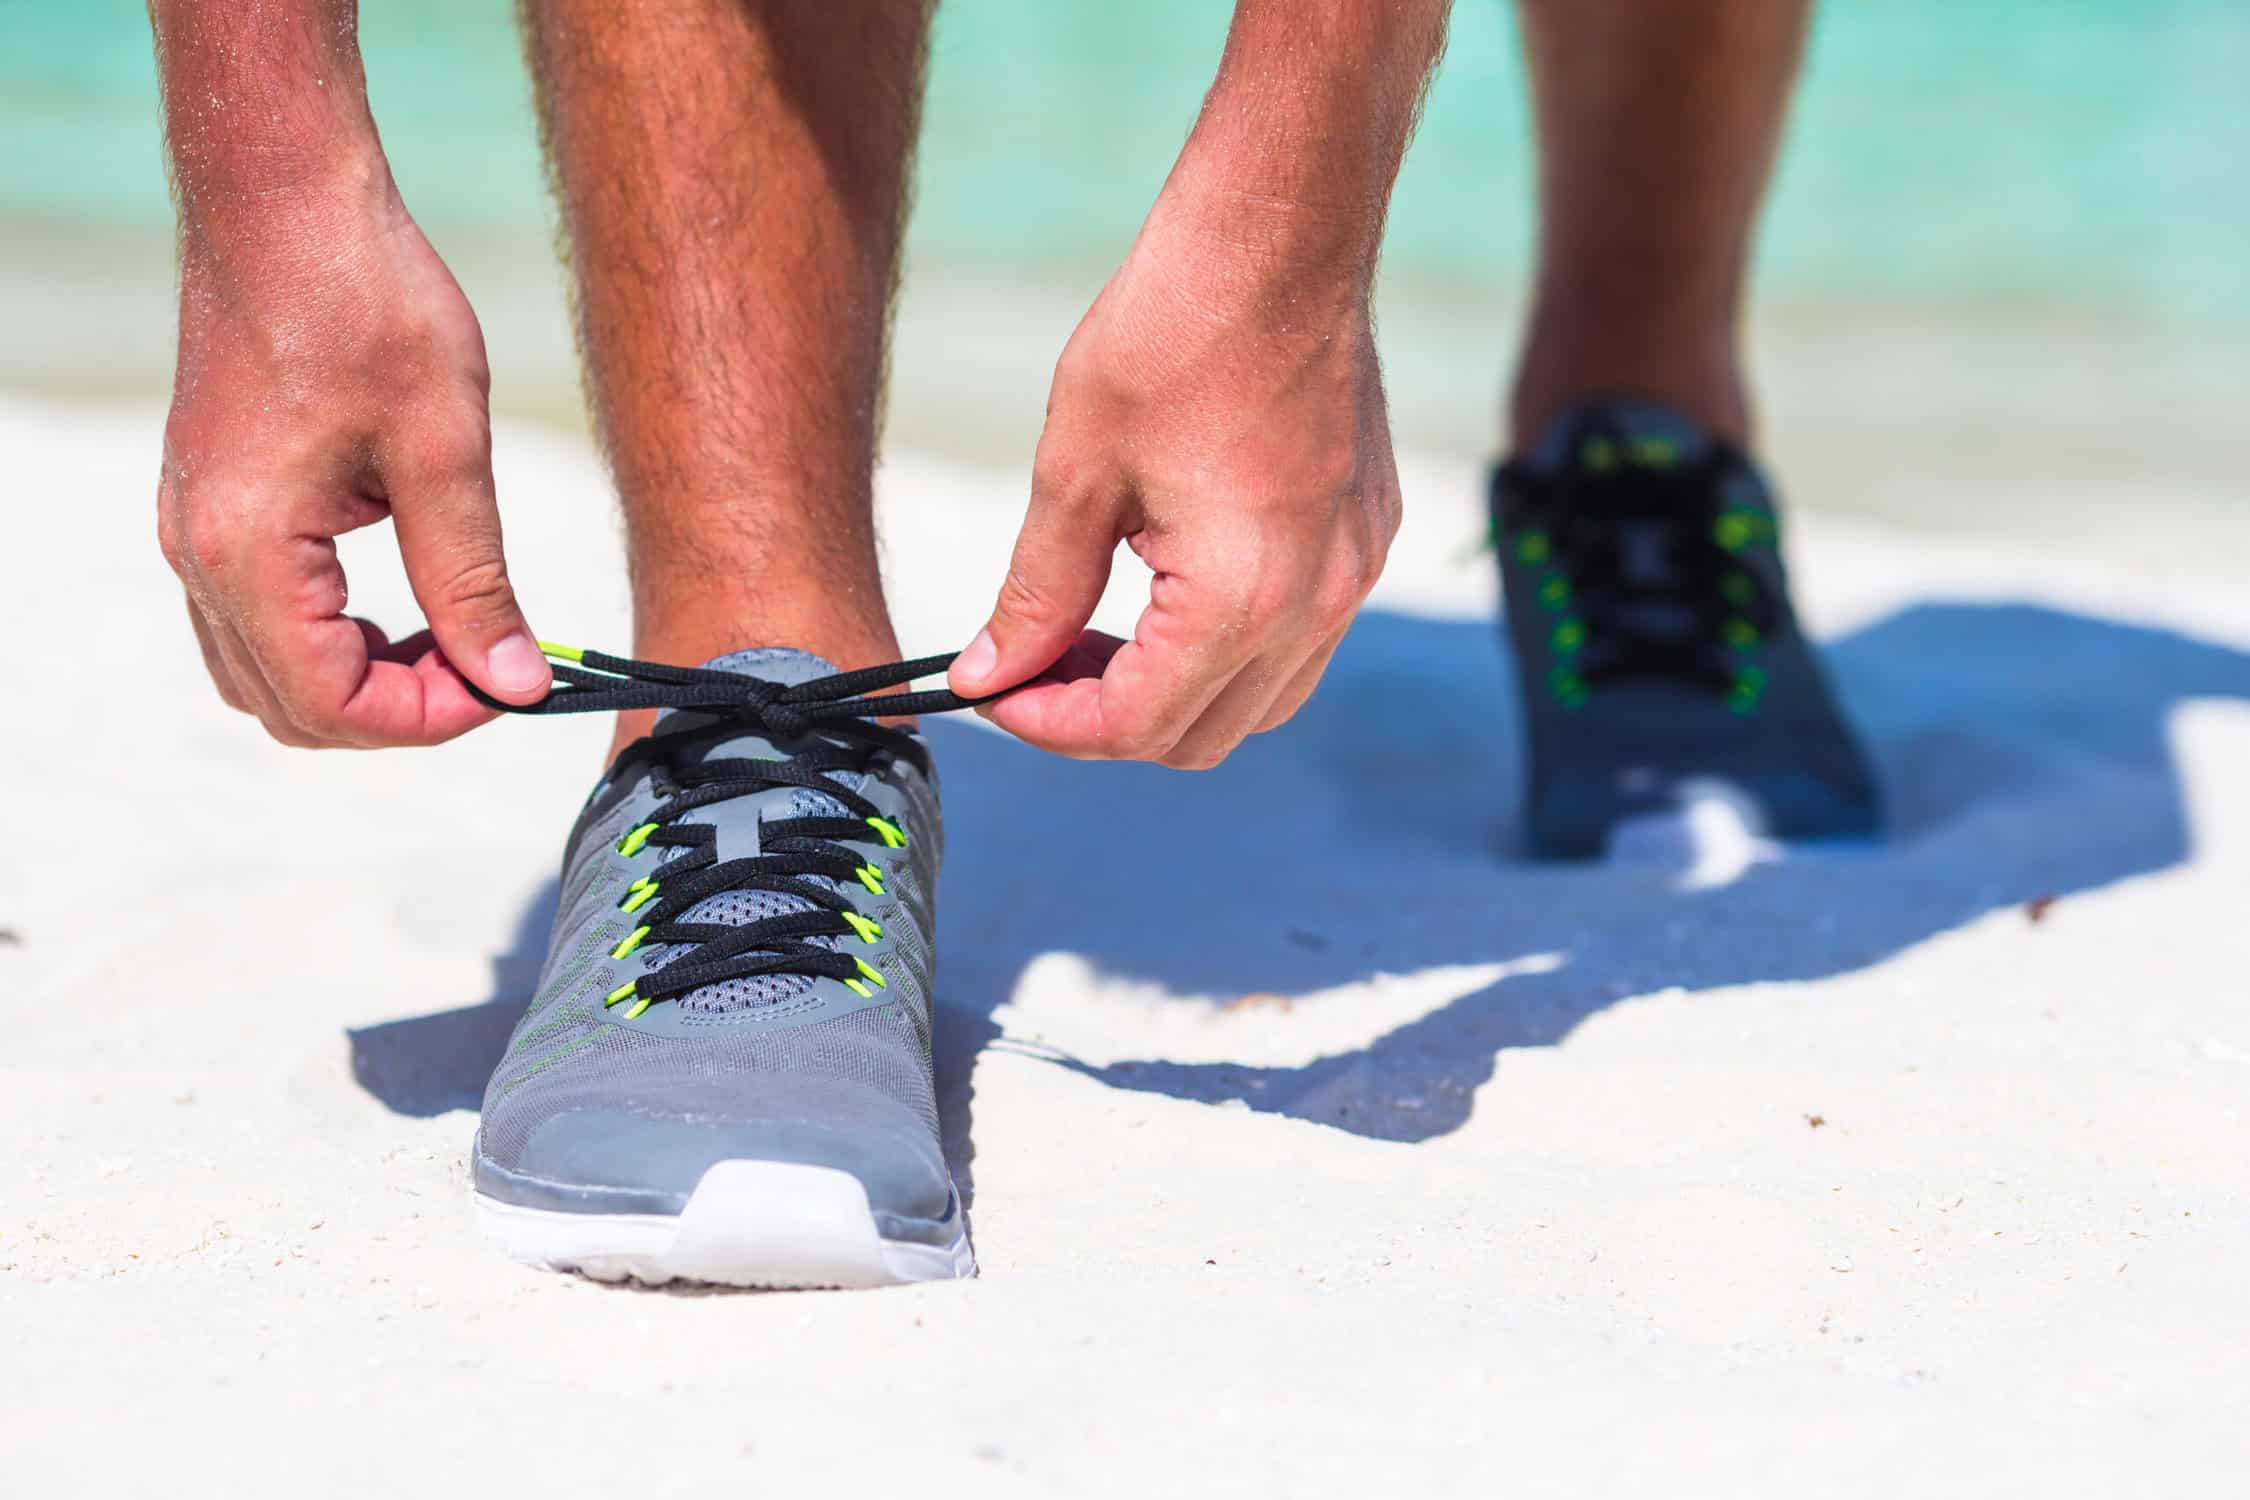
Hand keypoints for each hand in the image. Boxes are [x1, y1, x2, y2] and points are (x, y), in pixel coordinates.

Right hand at [157, 171, 547, 746]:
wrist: (285, 201)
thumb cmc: (363, 299)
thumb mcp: (444, 448)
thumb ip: (473, 579)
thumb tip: (514, 680)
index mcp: (247, 547)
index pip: (331, 703)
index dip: (429, 720)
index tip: (508, 687)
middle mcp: (200, 552)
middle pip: (290, 706)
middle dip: (399, 710)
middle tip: (492, 666)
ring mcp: (196, 530)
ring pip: (267, 672)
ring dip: (363, 680)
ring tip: (456, 634)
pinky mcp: (214, 506)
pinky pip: (258, 619)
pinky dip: (332, 638)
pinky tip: (406, 600)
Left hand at [947, 218, 1400, 767]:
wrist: (1282, 236)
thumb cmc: (1174, 331)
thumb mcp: (1076, 471)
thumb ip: (1034, 592)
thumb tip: (991, 672)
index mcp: (1241, 600)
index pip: (1136, 726)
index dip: (1048, 725)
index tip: (994, 691)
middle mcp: (1315, 606)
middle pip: (1201, 738)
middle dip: (1105, 719)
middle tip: (1034, 663)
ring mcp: (1352, 574)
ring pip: (1259, 701)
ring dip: (1172, 692)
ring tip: (1096, 631)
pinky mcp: (1363, 539)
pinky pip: (1299, 642)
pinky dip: (1228, 648)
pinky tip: (1166, 586)